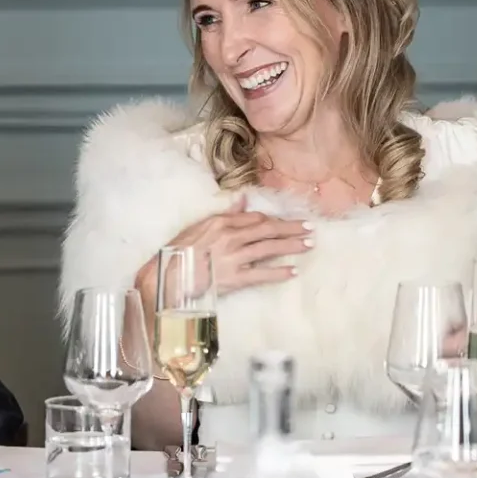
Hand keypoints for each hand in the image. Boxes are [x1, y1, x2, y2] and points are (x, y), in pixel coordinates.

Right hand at [136, 201, 312, 301]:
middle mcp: (230, 236)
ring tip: (308, 245)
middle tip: (310, 228)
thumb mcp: (199, 226)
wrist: (167, 276)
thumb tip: (242, 199)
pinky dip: (278, 272)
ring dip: (291, 246)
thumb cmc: (179, 252)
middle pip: (267, 229)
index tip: (288, 223)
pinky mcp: (233, 277)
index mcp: (221, 222)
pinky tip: (292, 271)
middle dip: (291, 228)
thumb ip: (224, 214)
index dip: (275, 220)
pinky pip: (261, 274)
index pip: (255, 218)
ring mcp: (233, 257)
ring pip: (269, 248)